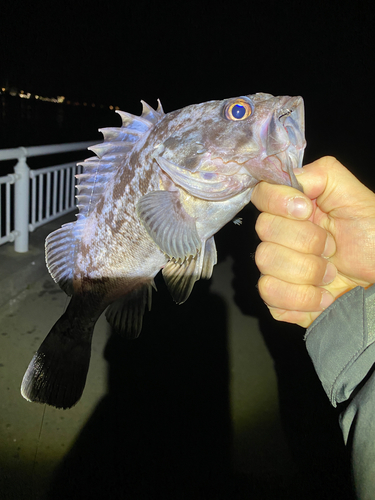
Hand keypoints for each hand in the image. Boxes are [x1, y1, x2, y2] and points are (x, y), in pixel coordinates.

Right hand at [251, 156, 374, 327]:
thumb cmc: (374, 240)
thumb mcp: (357, 198)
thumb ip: (324, 175)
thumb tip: (289, 177)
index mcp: (295, 208)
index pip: (262, 194)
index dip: (279, 202)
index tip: (307, 211)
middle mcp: (281, 236)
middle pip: (264, 230)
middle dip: (306, 241)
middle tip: (332, 248)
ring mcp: (277, 268)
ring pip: (265, 263)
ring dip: (307, 272)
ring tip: (331, 275)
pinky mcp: (278, 298)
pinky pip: (269, 295)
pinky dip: (301, 299)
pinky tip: (322, 298)